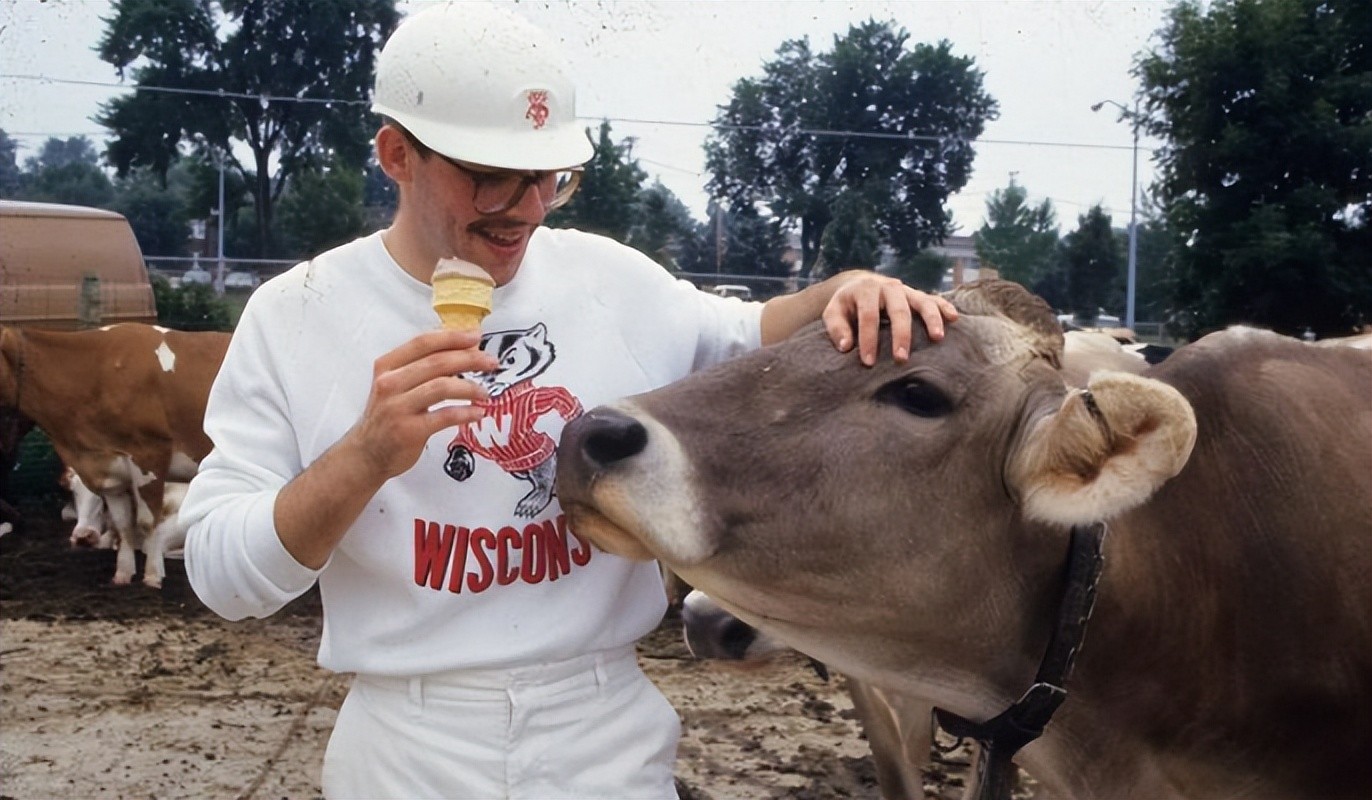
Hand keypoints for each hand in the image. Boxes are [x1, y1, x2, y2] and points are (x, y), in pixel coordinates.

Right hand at [346, 329, 496, 479]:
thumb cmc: (387, 416)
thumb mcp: (396, 384)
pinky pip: (444, 416)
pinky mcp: (408, 430)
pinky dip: (465, 413)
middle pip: (437, 362)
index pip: (423, 343)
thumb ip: (422, 366)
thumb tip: (464, 349)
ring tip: (485, 392)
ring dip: (470, 388)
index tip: (476, 336)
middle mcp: (390, 383)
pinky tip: (477, 412)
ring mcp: (398, 407)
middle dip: (469, 359)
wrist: (367, 454)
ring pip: (442, 387)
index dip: (452, 337)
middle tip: (491, 362)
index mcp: (387, 366)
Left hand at [822, 274, 957, 364]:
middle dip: (901, 335)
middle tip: (901, 359)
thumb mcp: (833, 312)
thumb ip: (836, 327)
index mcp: (866, 290)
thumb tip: (846, 346)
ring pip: (921, 302)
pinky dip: (945, 307)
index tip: (868, 362)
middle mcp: (889, 287)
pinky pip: (934, 299)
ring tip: (937, 338)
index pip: (868, 316)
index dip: (868, 339)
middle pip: (898, 310)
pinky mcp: (918, 295)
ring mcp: (906, 290)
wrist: (860, 285)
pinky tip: (954, 319)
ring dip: (931, 319)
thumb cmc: (847, 305)